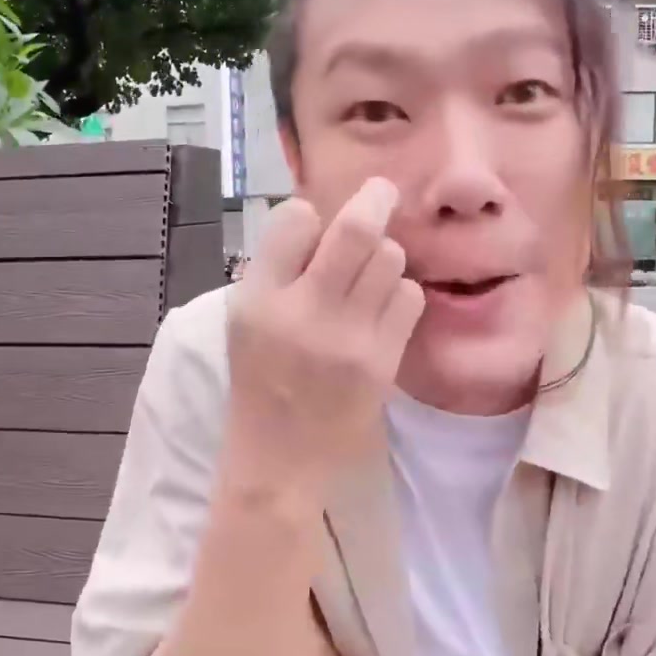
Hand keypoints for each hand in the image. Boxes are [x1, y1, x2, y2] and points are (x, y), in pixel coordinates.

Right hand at [224, 178, 424, 487]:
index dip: (310, 214)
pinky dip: (400, 293)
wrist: (280, 463)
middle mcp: (301, 312)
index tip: (316, 225)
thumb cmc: (260, 386)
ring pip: (389, 258)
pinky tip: (383, 310)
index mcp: (256, 299)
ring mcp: (347, 338)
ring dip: (386, 254)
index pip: (294, 219)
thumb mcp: (246, 322)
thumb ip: (278, 272)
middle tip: (383, 192)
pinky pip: (409, 297)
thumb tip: (325, 216)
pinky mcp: (381, 361)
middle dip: (375, 199)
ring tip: (371, 274)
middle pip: (355, 230)